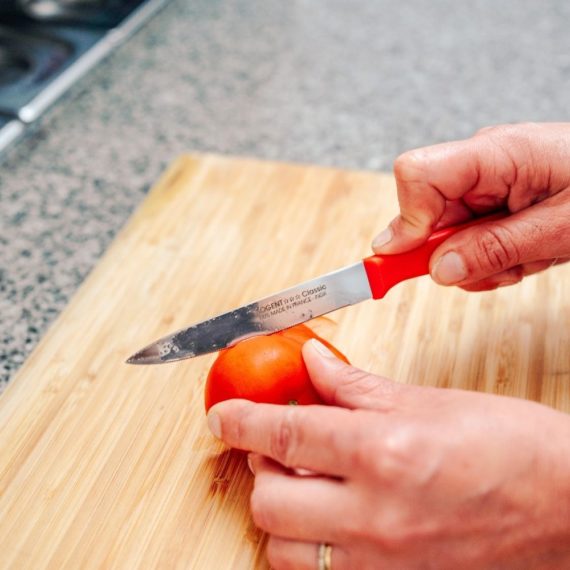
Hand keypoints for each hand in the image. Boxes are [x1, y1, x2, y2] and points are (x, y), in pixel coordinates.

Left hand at [207, 340, 569, 568]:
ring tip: (301, 483)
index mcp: (382, 452)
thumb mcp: (427, 400)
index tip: (222, 416)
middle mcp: (375, 515)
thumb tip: (311, 362)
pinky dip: (309, 547)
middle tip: (275, 445)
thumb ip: (355, 385)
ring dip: (279, 512)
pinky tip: (328, 519)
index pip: (285, 435)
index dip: (242, 420)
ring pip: (285, 549)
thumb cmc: (511, 447)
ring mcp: (383, 561)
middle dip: (259, 469)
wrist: (568, 508)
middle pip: (270, 502)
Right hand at [372, 123, 569, 290]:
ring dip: (476, 260)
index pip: (416, 174)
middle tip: (489, 269)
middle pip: (425, 210)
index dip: (405, 220)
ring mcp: (485, 182)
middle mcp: (481, 163)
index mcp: (495, 154)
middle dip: (450, 251)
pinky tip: (522, 254)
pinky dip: (488, 258)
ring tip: (523, 258)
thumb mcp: (562, 228)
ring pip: (445, 232)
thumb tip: (438, 268)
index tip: (409, 259)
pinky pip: (466, 237)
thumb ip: (495, 247)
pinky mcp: (493, 199)